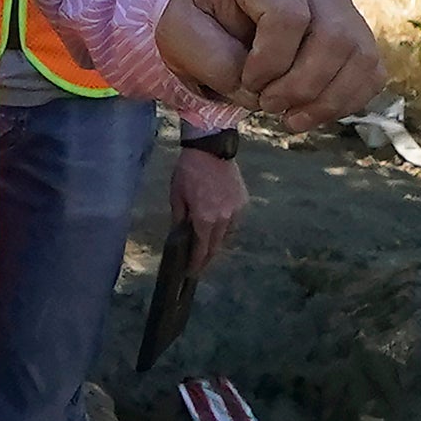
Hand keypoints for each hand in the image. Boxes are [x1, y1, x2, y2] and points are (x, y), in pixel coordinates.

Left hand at [156, 0, 384, 129]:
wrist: (216, 9)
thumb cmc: (198, 18)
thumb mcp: (179, 32)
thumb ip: (211, 58)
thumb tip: (257, 89)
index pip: (288, 16)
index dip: (269, 63)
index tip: (245, 80)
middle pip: (335, 36)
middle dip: (302, 86)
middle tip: (268, 105)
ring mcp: (339, 0)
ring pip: (360, 54)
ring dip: (327, 99)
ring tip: (291, 117)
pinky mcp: (354, 29)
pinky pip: (371, 69)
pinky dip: (347, 100)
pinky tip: (313, 111)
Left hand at [169, 142, 248, 268]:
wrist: (211, 148)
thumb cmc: (189, 171)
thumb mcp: (177, 196)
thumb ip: (180, 219)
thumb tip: (180, 236)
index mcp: (205, 219)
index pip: (202, 250)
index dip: (197, 263)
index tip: (191, 272)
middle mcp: (224, 218)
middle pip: (216, 246)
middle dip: (207, 257)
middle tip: (199, 263)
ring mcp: (236, 210)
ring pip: (227, 235)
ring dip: (217, 242)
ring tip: (207, 244)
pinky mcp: (243, 201)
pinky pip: (234, 221)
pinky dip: (226, 226)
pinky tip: (217, 225)